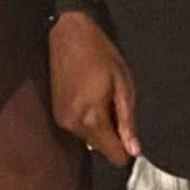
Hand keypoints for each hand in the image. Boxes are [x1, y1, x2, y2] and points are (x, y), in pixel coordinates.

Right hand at [49, 12, 142, 165]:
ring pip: (89, 138)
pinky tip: (89, 95)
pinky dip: (87, 119)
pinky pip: (78, 128)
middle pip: (101, 147)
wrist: (68, 33)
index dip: (127, 150)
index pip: (114, 155)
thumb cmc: (100, 54)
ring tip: (102, 96)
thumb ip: (128, 121)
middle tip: (116, 104)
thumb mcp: (123, 85)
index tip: (132, 135)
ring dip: (99, 126)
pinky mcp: (55, 112)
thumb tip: (134, 150)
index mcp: (91, 118)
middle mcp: (72, 124)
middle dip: (113, 135)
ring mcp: (61, 119)